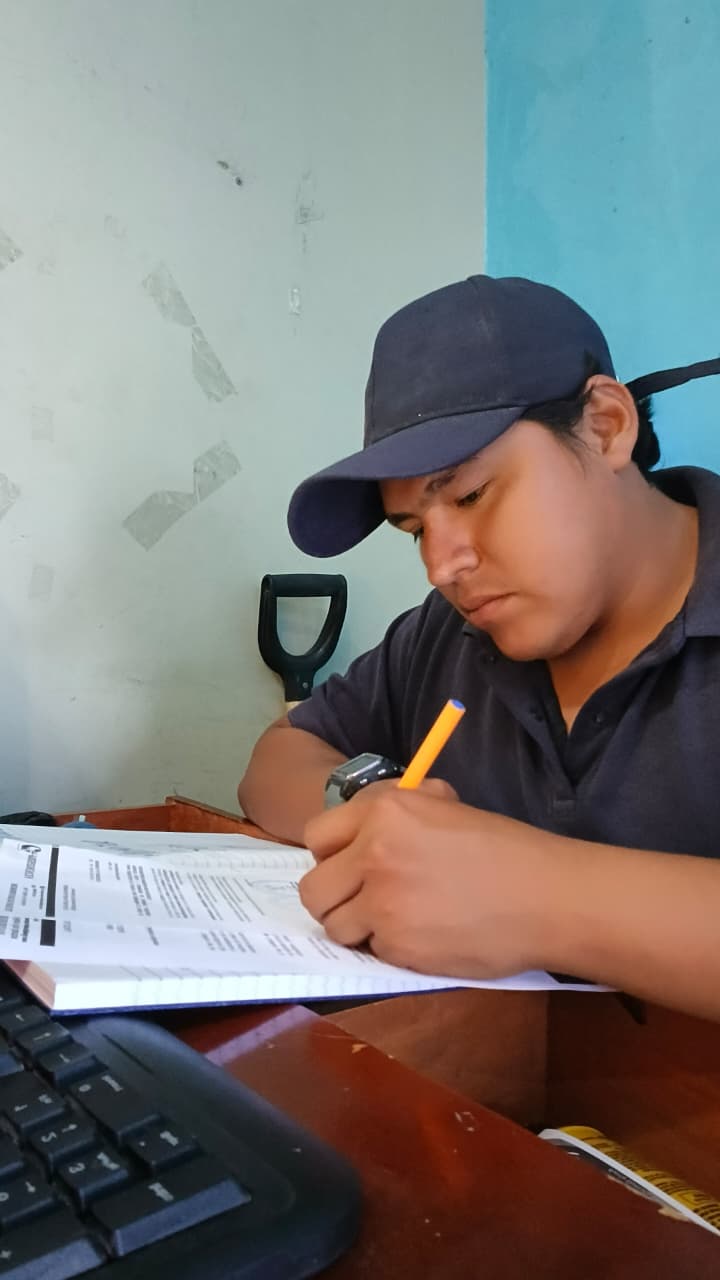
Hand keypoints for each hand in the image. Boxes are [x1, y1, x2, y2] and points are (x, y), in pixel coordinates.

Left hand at [299, 785, 561, 977]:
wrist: (546, 896)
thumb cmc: (504, 849)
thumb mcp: (444, 806)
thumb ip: (395, 813)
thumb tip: (359, 829)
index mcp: (384, 811)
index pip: (317, 837)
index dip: (330, 856)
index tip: (347, 866)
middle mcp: (374, 853)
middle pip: (314, 890)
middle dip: (333, 899)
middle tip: (361, 902)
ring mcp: (383, 903)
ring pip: (336, 927)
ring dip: (359, 928)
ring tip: (397, 920)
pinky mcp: (398, 946)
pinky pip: (372, 950)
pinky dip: (392, 948)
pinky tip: (425, 935)